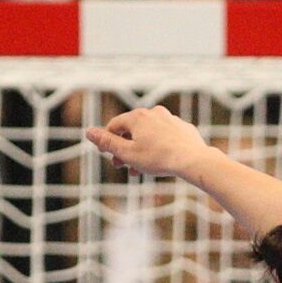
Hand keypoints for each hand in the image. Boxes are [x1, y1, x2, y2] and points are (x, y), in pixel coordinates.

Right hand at [85, 106, 216, 178]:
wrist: (193, 160)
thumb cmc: (158, 158)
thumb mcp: (127, 153)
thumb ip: (107, 142)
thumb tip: (89, 132)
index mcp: (137, 116)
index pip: (115, 126)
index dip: (107, 140)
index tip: (106, 154)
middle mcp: (154, 113)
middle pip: (132, 130)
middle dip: (124, 148)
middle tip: (121, 165)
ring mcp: (170, 119)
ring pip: (149, 134)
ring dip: (141, 150)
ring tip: (139, 169)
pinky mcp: (183, 128)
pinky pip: (165, 137)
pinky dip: (159, 147)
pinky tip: (159, 161)